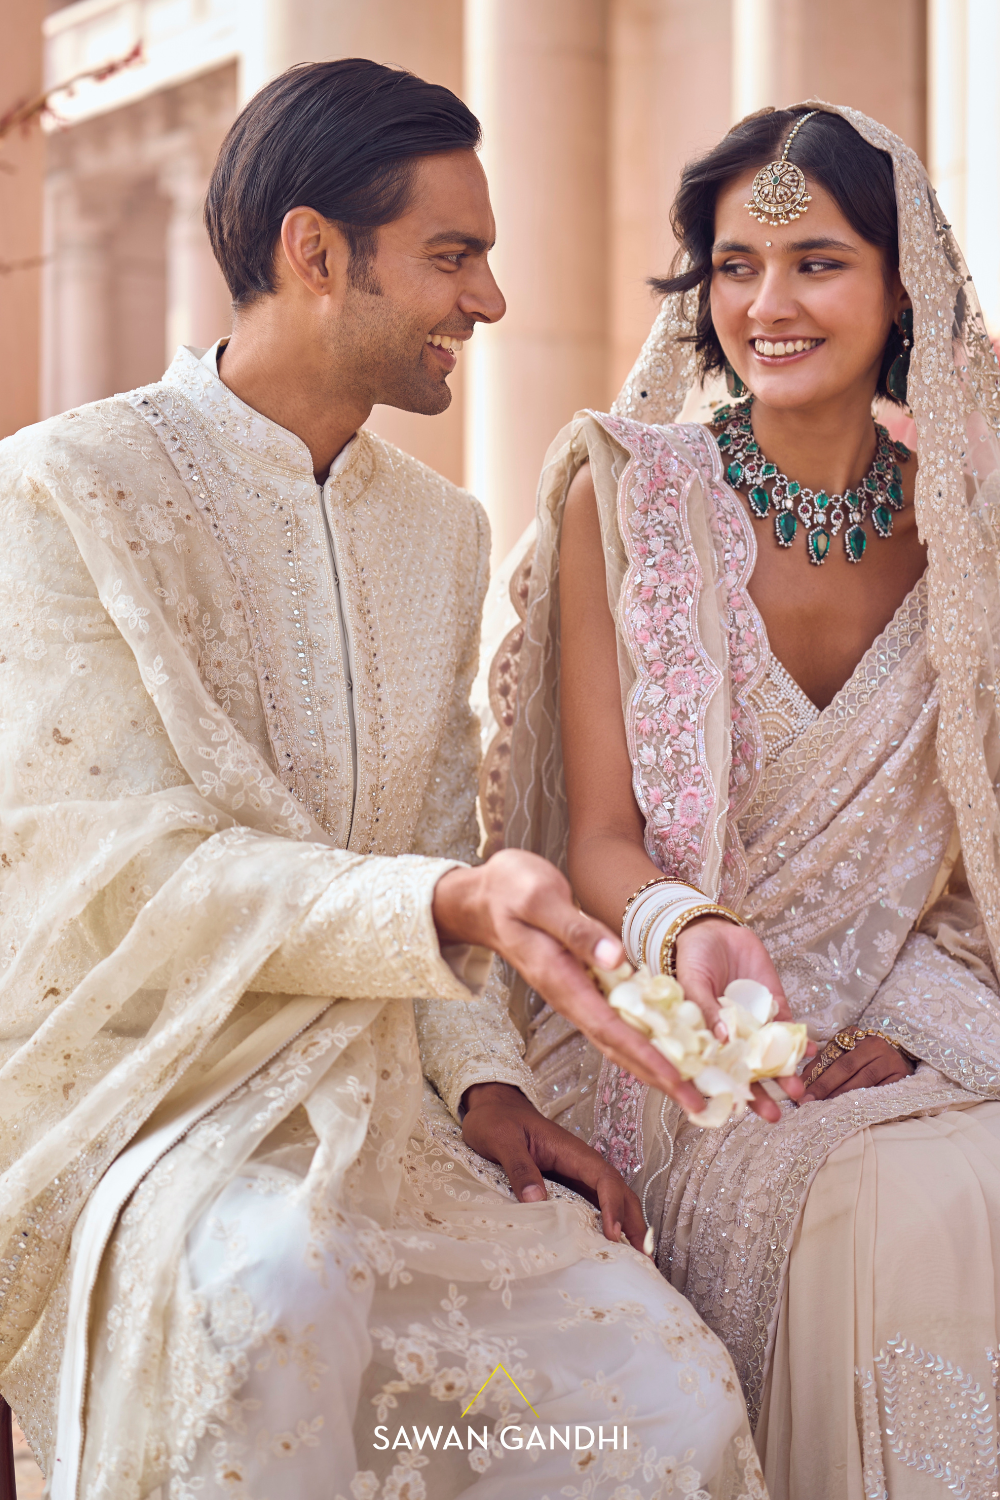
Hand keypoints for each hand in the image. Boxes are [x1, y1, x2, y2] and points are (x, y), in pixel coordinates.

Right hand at [433, 850, 706, 1114]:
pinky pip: (614, 1022)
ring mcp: (573, 994)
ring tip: (688, 1087)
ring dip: (652, 1066)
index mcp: (560, 979)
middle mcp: (568, 996)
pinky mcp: (579, 986)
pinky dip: (641, 1040)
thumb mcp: (540, 898)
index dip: (645, 1056)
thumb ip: (577, 930)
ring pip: (616, 1040)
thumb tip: (616, 960)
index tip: (677, 1080)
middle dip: (657, 1076)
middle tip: (698, 1103)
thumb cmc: (510, 891)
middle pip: (616, 1047)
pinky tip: (665, 1046)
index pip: (609, 1029)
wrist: (481, 900)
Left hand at [460, 1082, 648, 1250]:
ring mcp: (575, 1176)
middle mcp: (580, 1165)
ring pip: (610, 1201)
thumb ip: (519, 1167)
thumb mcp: (502, 1140)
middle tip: (645, 1259)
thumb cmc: (497, 1121)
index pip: (604, 1178)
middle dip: (633, 1222)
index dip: (612, 1206)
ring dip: (626, 1226)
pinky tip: (607, 1247)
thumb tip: (537, 1200)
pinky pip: (591, 1206)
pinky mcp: (566, 1186)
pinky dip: (605, 1225)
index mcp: (571, 1151)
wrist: (493, 1109)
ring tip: (637, 1261)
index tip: (612, 1235)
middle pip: (618, 1192)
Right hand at [675, 917, 813, 1121]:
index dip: (726, 1092)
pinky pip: (788, 1028)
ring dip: (785, 1073)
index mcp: (705, 1037)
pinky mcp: (774, 1005)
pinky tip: (811, 1050)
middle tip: (775, 1116)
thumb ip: (704, 1009)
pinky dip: (800, 1041)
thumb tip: (720, 1039)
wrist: (713, 928)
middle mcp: (732, 1036)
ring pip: (771, 1055)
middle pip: (747, 1071)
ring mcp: (754, 1022)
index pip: (716, 1072)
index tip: (736, 1111)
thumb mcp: (691, 982)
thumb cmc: (692, 958)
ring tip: (798, 1090)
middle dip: (762, 1094)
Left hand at [802, 1034, 913, 1101]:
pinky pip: (879, 1091)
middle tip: (807, 1101)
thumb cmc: (867, 1058)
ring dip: (841, 1095)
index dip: (813, 1071)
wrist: (903, 1059)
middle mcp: (874, 1043)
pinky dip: (862, 1101)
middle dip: (824, 1086)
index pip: (830, 1054)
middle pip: (845, 1066)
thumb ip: (827, 1062)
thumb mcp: (847, 1053)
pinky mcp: (900, 1076)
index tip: (798, 1087)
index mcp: (855, 1034)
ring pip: (862, 1080)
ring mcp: (889, 1059)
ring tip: (824, 1108)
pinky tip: (849, 1110)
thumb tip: (802, 1081)